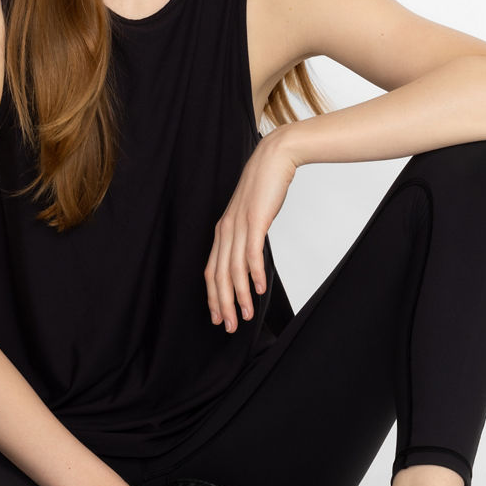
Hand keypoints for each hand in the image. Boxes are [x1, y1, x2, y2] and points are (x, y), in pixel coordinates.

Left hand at [205, 130, 298, 331]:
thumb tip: (250, 260)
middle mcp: (225, 231)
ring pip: (233, 270)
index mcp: (222, 231)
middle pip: (218, 276)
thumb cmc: (264, 188)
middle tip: (229, 327)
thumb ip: (247, 237)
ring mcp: (238, 226)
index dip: (213, 297)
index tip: (218, 317)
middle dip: (223, 304)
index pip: (211, 271)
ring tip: (246, 316)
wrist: (273, 159)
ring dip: (239, 296)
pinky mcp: (254, 220)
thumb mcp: (250, 216)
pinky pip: (251, 253)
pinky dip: (254, 274)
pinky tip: (259, 289)